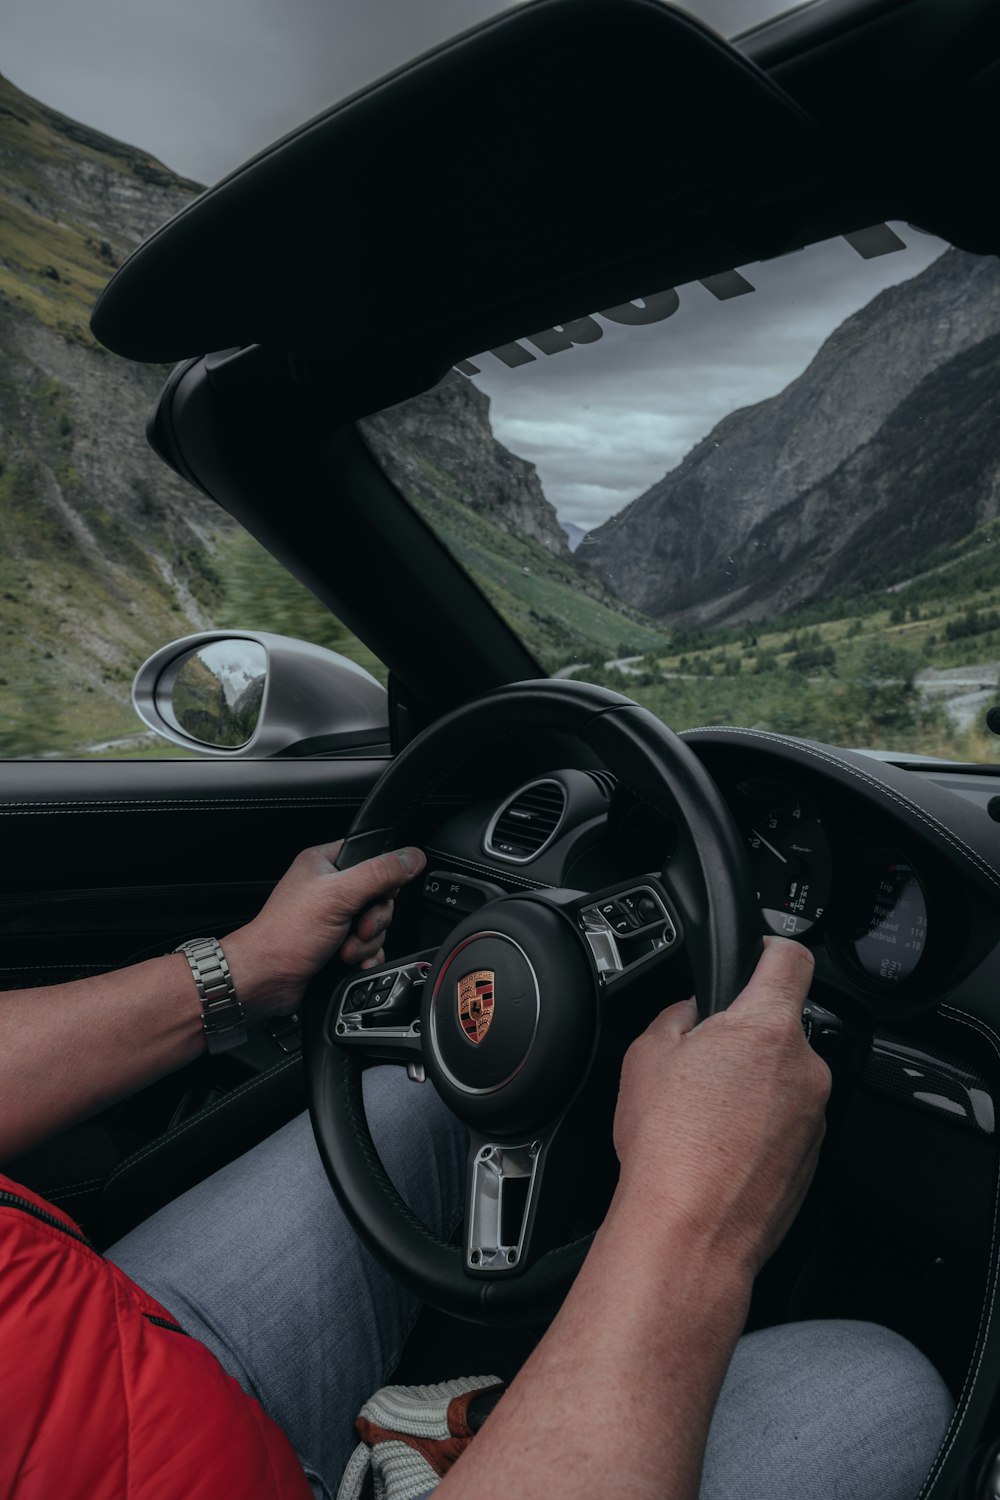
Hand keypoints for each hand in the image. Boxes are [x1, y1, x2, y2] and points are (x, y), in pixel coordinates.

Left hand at [223, 841, 425, 1019]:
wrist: (268, 980)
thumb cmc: (285, 934)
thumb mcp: (338, 895)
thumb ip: (379, 874)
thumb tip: (412, 857)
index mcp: (325, 863)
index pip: (371, 856)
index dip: (382, 876)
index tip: (378, 892)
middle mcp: (330, 888)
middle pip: (380, 896)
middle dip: (373, 919)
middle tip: (356, 927)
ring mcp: (334, 918)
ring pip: (377, 924)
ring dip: (366, 942)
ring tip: (344, 948)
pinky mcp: (338, 944)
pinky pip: (371, 946)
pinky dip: (366, 956)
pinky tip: (353, 961)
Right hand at [612, 937, 829, 1280]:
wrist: (690, 1232)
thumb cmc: (668, 1148)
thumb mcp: (646, 1055)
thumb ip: (678, 1016)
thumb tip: (692, 1013)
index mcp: (766, 1028)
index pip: (790, 958)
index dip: (771, 948)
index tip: (759, 955)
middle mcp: (805, 1067)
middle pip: (782, 1027)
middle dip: (745, 1038)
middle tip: (701, 1064)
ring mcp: (815, 1116)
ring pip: (784, 1079)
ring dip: (753, 1086)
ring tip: (704, 1117)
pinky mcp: (813, 1158)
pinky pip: (787, 1123)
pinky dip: (759, 1127)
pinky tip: (719, 1148)